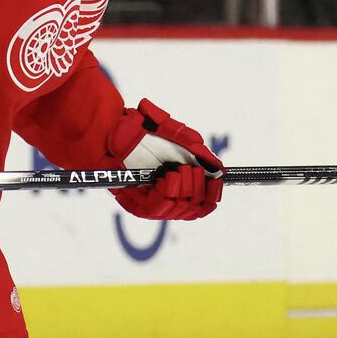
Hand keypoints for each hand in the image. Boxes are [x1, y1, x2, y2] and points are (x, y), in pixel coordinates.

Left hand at [104, 99, 223, 220]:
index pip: (203, 204)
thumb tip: (220, 170)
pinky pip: (161, 208)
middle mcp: (166, 197)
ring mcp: (152, 204)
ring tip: (174, 171)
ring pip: (181, 209)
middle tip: (186, 170)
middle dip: (196, 187)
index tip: (216, 183)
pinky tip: (166, 179)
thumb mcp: (178, 136)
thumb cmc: (144, 129)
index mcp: (178, 184)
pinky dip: (168, 193)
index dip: (212, 196)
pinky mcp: (138, 206)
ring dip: (183, 188)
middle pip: (195, 208)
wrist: (116, 129)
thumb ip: (200, 153)